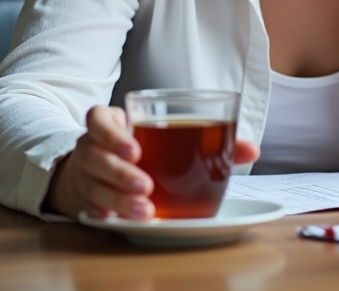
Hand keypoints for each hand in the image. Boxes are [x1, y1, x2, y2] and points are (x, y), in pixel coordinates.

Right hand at [45, 106, 259, 220]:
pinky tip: (116, 219)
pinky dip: (103, 212)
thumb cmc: (143, 145)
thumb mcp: (164, 134)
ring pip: (93, 186)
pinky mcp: (86, 197)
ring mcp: (85, 174)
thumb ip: (208, 138)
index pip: (98, 120)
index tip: (137, 150)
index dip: (113, 134)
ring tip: (145, 210)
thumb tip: (252, 150)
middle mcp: (92, 147)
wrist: (97, 167)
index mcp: (110, 123)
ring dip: (118, 199)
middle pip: (96, 157)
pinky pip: (89, 206)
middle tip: (146, 186)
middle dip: (121, 173)